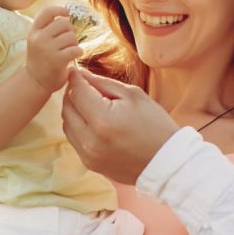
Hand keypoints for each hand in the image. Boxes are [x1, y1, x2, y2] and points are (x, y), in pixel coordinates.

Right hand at [26, 6, 80, 92]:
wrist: (36, 82)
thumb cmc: (41, 59)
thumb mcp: (37, 41)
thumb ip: (47, 28)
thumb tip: (67, 14)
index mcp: (34, 32)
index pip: (47, 12)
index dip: (59, 9)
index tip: (67, 13)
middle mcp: (38, 38)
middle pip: (64, 23)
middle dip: (70, 31)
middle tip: (68, 42)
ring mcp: (47, 49)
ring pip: (71, 36)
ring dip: (74, 43)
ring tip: (69, 50)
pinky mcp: (57, 60)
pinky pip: (76, 49)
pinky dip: (78, 52)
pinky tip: (74, 56)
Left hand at [62, 68, 180, 184]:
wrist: (167, 161)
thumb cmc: (155, 125)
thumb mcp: (132, 95)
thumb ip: (102, 83)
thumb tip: (79, 74)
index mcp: (102, 120)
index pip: (76, 93)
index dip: (74, 78)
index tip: (74, 70)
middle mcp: (90, 140)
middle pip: (67, 109)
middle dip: (72, 93)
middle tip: (83, 85)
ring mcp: (88, 155)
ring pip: (67, 125)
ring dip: (73, 110)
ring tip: (89, 102)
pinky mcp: (90, 164)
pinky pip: (74, 139)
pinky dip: (78, 127)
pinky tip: (93, 121)